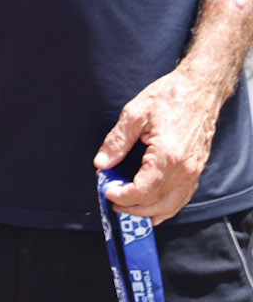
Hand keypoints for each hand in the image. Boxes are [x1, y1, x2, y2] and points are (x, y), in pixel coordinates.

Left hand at [96, 69, 228, 220]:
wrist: (200, 89)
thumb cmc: (169, 97)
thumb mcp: (134, 114)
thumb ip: (116, 142)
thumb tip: (101, 163)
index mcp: (167, 156)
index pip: (142, 191)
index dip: (121, 196)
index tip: (106, 190)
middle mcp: (184, 170)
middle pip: (156, 203)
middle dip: (132, 207)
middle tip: (112, 202)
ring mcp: (194, 172)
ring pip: (172, 205)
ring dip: (149, 212)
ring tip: (128, 209)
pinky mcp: (197, 170)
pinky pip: (183, 197)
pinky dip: (167, 207)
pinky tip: (153, 209)